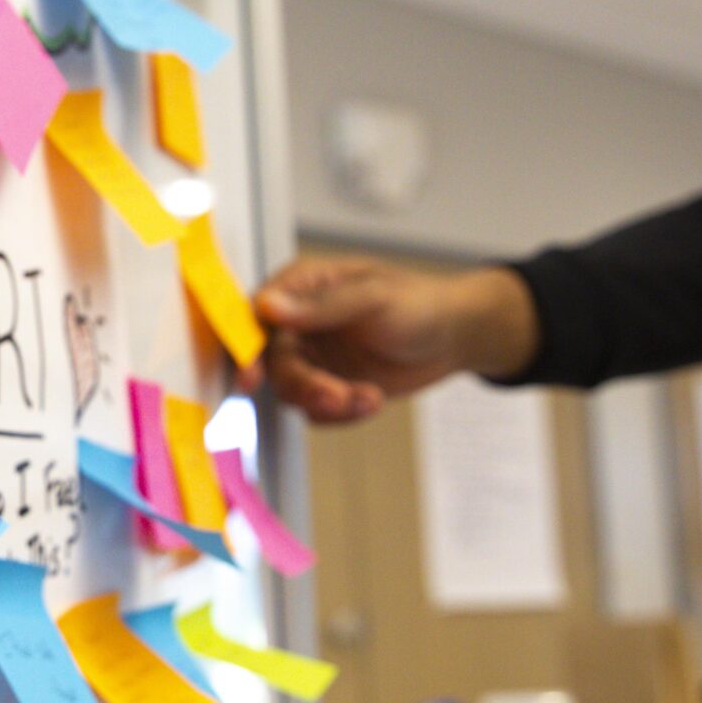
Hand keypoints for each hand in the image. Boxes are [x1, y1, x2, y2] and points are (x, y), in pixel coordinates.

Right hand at [249, 259, 537, 424]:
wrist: (456, 338)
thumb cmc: (419, 303)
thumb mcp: (373, 298)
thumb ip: (320, 306)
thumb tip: (266, 306)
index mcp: (302, 288)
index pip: (255, 315)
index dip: (245, 347)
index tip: (250, 378)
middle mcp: (299, 323)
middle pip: (273, 363)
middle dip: (304, 385)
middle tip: (336, 397)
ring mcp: (313, 357)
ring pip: (293, 392)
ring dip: (328, 402)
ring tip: (369, 398)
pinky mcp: (329, 386)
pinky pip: (317, 411)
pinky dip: (343, 414)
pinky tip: (373, 400)